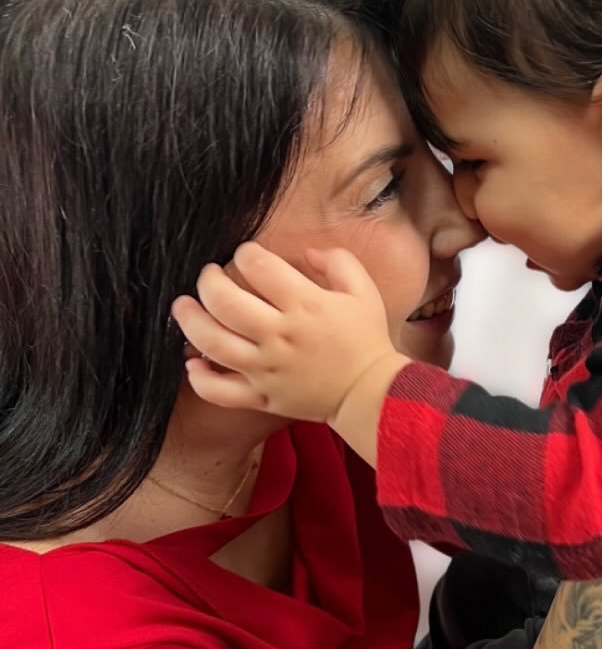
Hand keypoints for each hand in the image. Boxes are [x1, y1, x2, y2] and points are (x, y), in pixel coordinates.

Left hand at [171, 242, 407, 437]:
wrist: (371, 391)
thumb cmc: (366, 338)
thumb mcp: (363, 290)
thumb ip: (338, 261)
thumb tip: (307, 252)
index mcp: (306, 305)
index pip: (258, 266)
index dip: (246, 252)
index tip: (247, 254)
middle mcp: (280, 336)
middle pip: (224, 302)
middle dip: (208, 280)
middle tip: (209, 276)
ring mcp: (266, 369)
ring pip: (212, 343)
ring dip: (189, 321)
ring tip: (183, 307)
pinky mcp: (261, 396)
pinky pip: (218, 391)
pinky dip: (199, 377)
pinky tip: (194, 362)